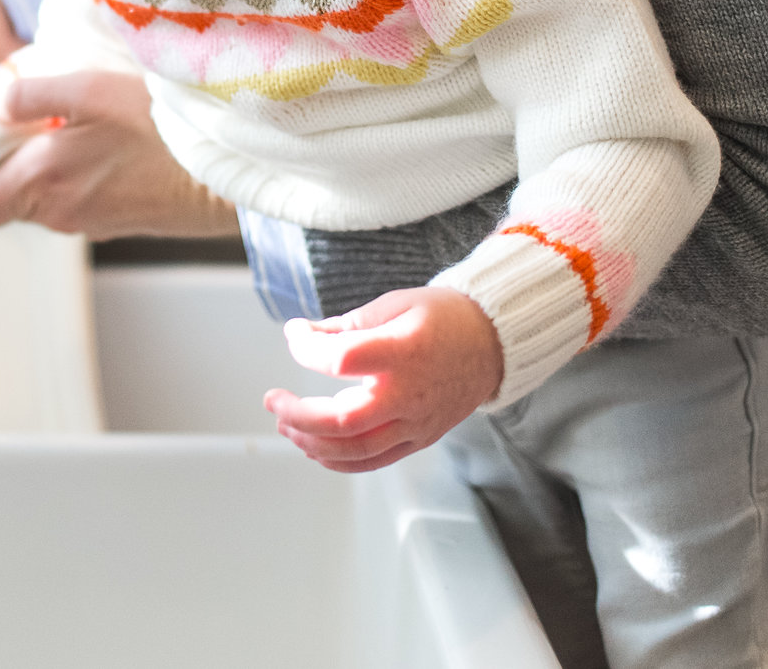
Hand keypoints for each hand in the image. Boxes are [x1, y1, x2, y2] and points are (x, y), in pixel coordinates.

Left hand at [0, 70, 235, 240]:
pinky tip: (100, 145)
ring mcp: (88, 223)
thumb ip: (28, 97)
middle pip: (5, 204)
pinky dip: (75, 178)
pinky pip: (75, 202)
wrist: (223, 168)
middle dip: (5, 172)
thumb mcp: (88, 90)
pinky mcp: (115, 221)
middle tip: (25, 128)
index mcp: (40, 183)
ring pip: (40, 203)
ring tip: (68, 128)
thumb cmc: (157, 125)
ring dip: (43, 171)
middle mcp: (57, 214)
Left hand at [263, 287, 503, 473]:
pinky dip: (337, 460)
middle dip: (297, 414)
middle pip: (343, 421)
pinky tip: (313, 445)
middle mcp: (410, 395)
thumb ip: (345, 325)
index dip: (306, 348)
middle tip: (273, 400)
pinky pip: (372, 461)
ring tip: (285, 423)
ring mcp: (416, 424)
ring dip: (310, 441)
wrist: (493, 344)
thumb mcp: (393, 305)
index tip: (295, 334)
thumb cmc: (444, 318)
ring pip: (354, 450)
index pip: (340, 359)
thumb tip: (302, 334)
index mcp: (404, 351)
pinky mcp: (419, 440)